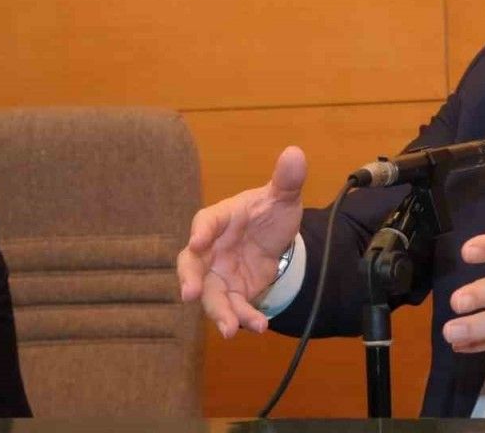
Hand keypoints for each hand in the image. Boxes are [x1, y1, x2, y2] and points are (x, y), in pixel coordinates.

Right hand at [176, 146, 305, 337]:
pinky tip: (260, 326)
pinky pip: (235, 308)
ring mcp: (219, 274)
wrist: (278, 238)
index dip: (201, 231)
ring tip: (230, 329)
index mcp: (219, 219)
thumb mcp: (283, 196)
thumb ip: (287, 180)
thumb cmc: (269, 212)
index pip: (205, 222)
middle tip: (189, 294)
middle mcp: (211, 249)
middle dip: (189, 279)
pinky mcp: (233, 293)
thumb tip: (295, 153)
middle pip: (192, 265)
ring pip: (211, 295)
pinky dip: (246, 318)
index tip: (198, 241)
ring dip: (219, 312)